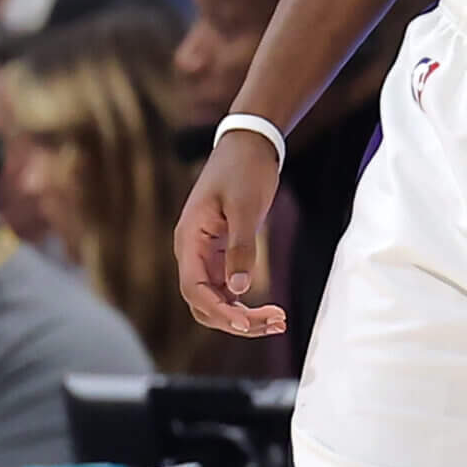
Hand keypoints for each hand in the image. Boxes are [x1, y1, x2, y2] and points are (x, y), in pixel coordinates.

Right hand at [175, 131, 287, 336]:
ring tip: (278, 321)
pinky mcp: (219, 252)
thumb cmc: (244, 169)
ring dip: (242, 315)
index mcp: (188, 239)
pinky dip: (244, 300)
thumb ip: (241, 247)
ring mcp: (204, 254)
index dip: (218, 311)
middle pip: (204, 302)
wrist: (249, 144)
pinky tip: (268, 310)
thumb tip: (239, 289)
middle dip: (235, 319)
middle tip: (274, 323)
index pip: (193, 289)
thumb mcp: (245, 207)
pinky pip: (226, 286)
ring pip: (216, 298)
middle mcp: (190, 251)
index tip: (246, 323)